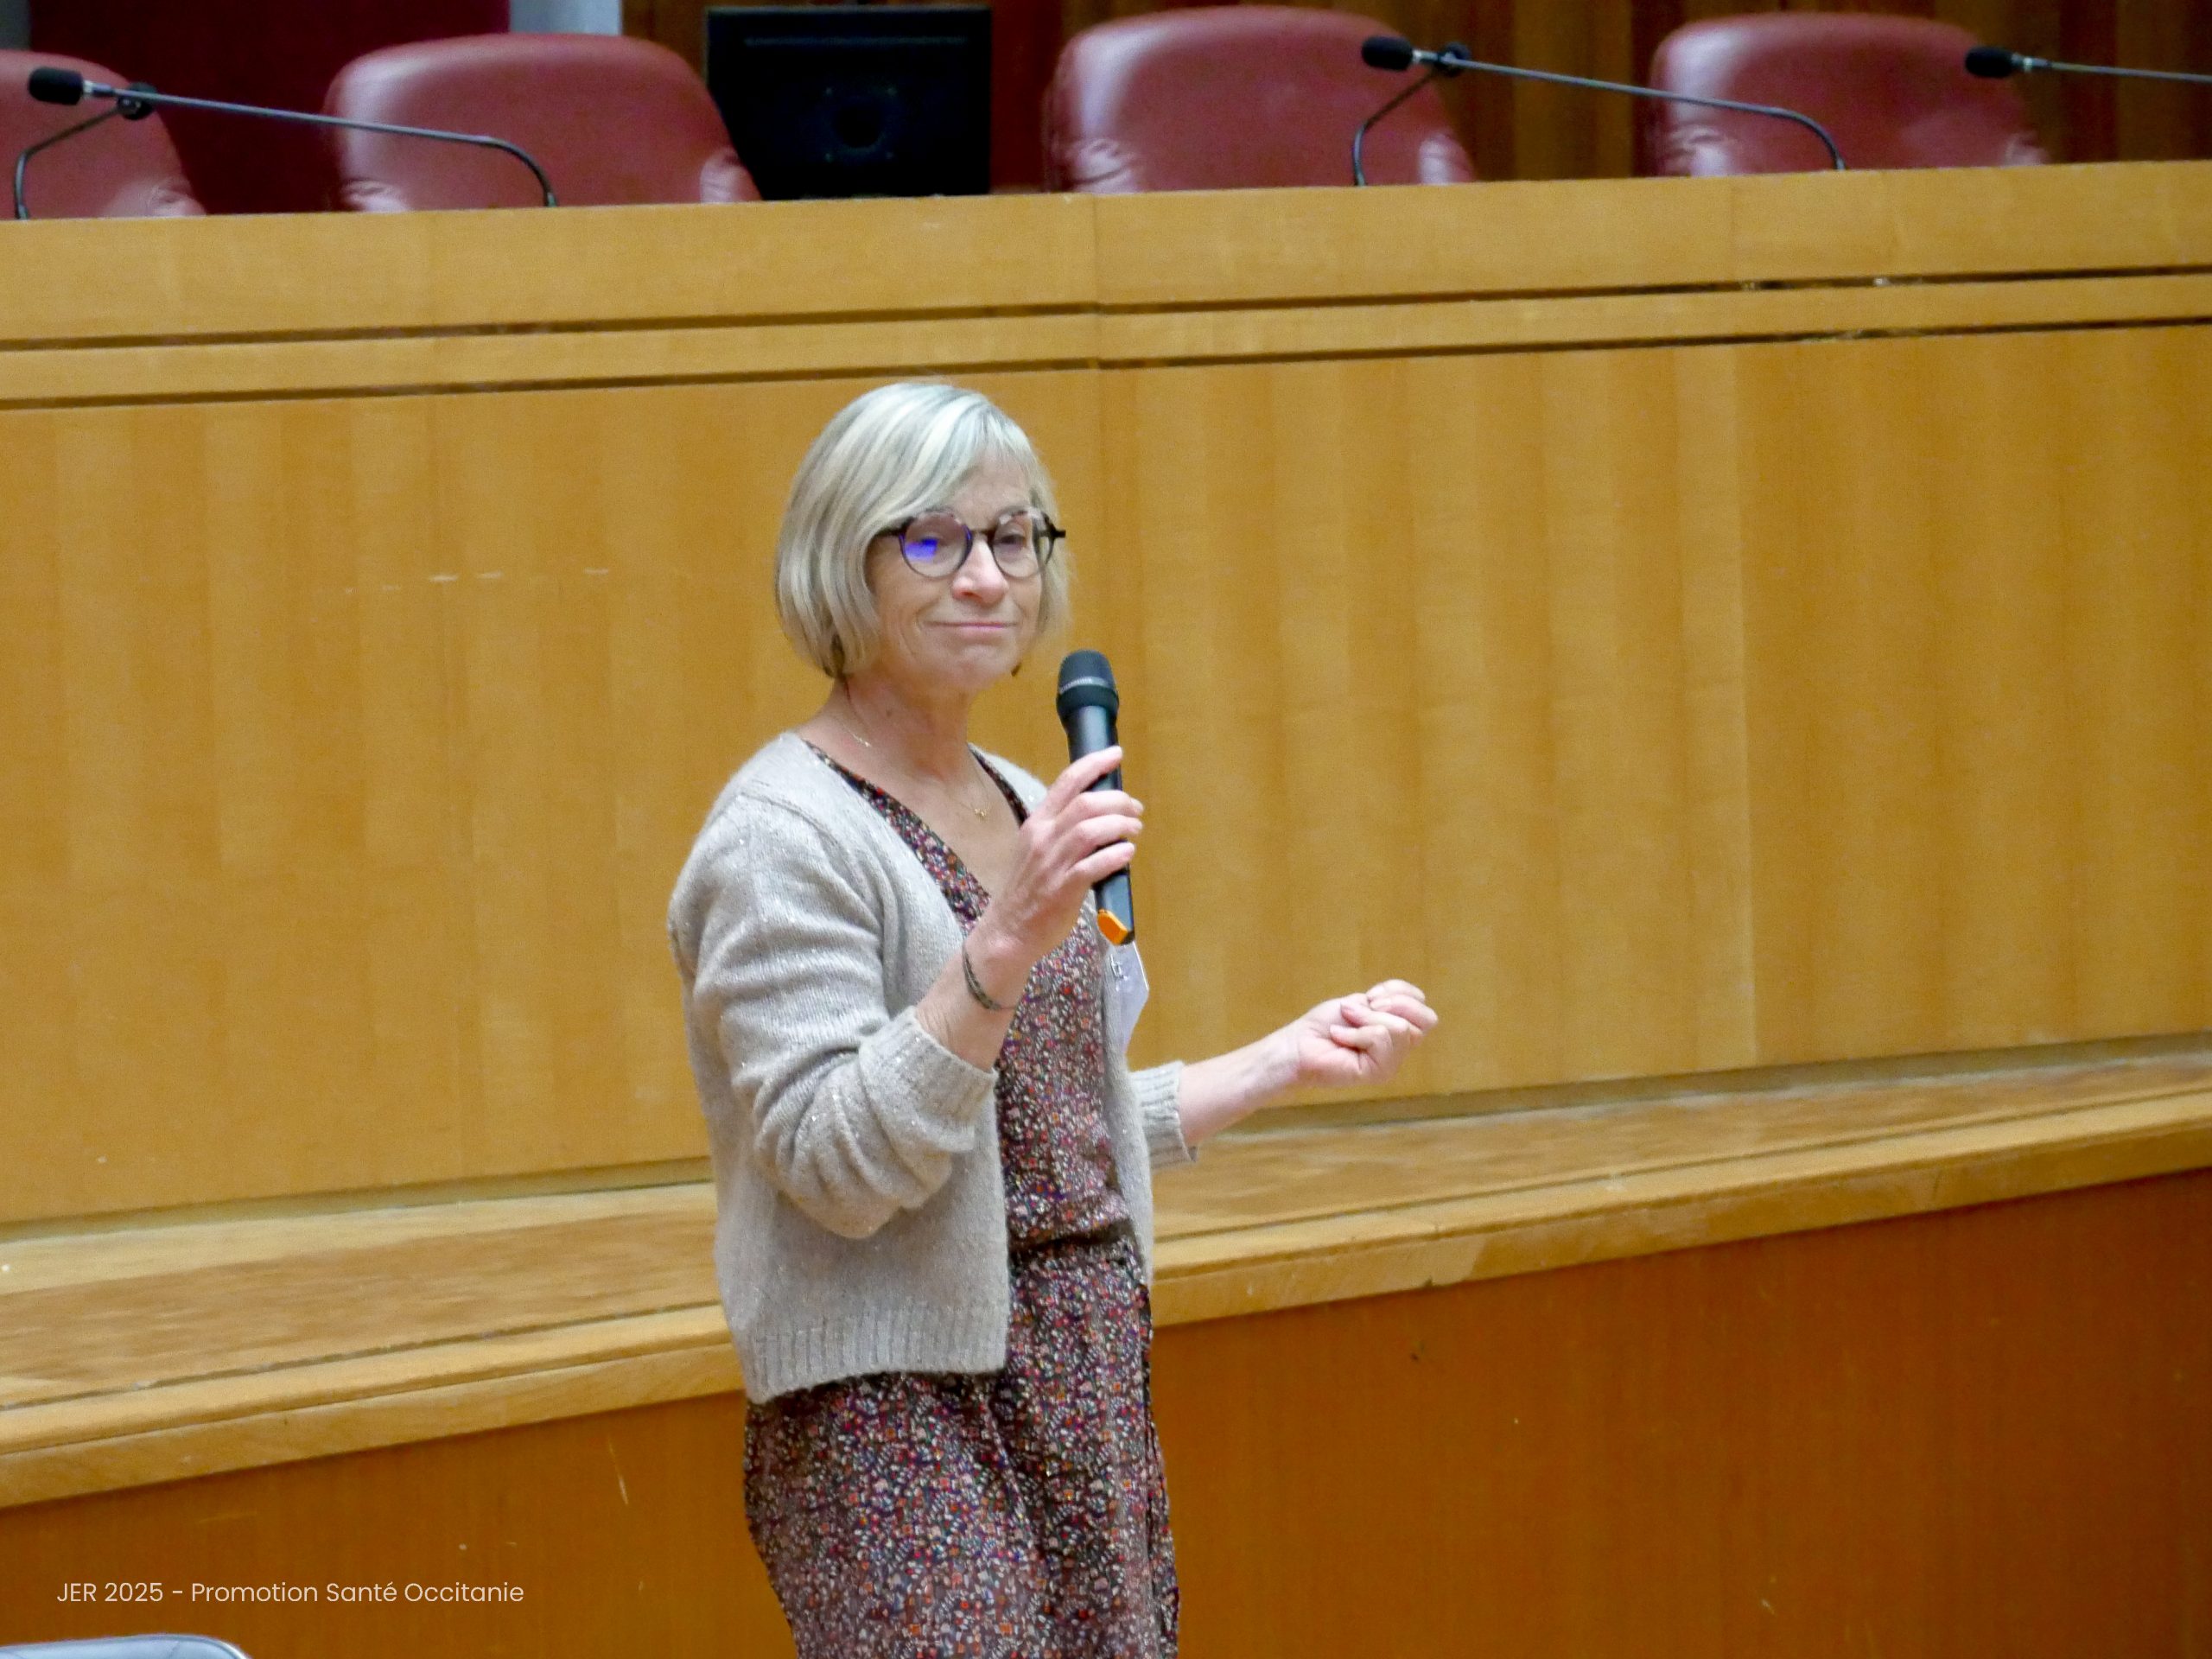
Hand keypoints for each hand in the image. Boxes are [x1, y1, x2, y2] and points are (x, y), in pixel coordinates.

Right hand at [970, 746, 1140, 980]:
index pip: (1066, 783)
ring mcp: (1051, 864)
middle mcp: (1042, 838)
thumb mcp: (1037, 849)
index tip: (1116, 755)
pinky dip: (1115, 855)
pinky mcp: (1063, 889)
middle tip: (1135, 808)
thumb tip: (1100, 815)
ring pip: (1090, 830)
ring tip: (1135, 829)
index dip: (1094, 764)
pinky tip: (1127, 853)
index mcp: (1036, 823)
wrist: (1008, 931)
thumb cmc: (1028, 889)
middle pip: (1085, 804)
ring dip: (1120, 825)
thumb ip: (1062, 830)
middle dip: (1117, 800)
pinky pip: (1093, 865)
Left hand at [1281, 979, 1437, 1089]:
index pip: (1423, 1005)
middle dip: (1391, 1004)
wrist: (1298, 1045)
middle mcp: (1401, 1049)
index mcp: (1400, 1031)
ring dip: (1366, 1018)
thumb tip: (1409, 1002)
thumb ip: (1391, 1001)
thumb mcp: (1362, 1003)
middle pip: (1426, 1019)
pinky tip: (1339, 1037)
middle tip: (1360, 1011)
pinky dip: (1355, 1031)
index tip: (1371, 997)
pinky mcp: (1379, 1072)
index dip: (1399, 992)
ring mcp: (1392, 1063)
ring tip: (1345, 1025)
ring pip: (1401, 1028)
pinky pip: (1380, 1037)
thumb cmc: (1325, 1023)